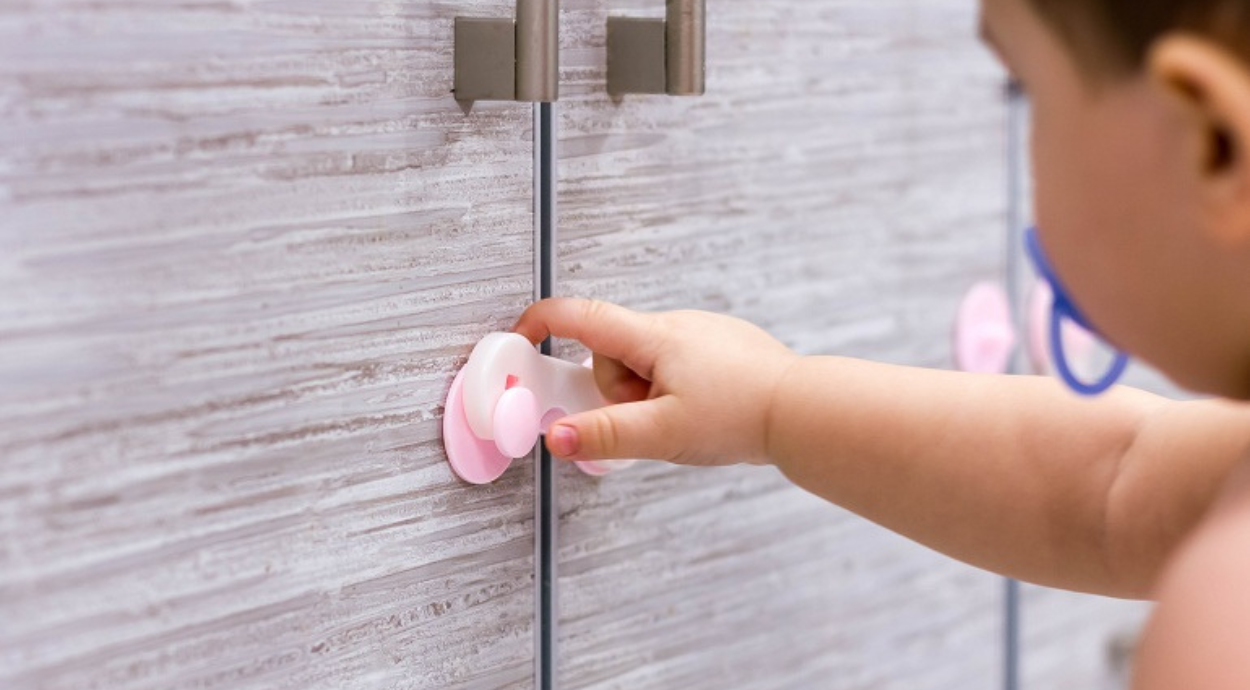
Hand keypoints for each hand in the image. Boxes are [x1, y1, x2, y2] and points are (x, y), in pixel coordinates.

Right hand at [512, 298, 798, 466]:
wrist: (806, 411)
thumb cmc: (740, 416)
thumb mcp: (662, 433)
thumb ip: (604, 435)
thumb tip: (555, 436)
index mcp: (654, 336)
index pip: (580, 316)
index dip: (541, 323)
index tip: (519, 339)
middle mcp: (675, 324)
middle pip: (613, 354)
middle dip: (616, 391)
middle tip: (648, 419)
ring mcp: (701, 334)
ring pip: (645, 365)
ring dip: (647, 395)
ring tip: (684, 419)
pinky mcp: (721, 348)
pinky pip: (675, 368)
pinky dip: (674, 391)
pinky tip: (705, 411)